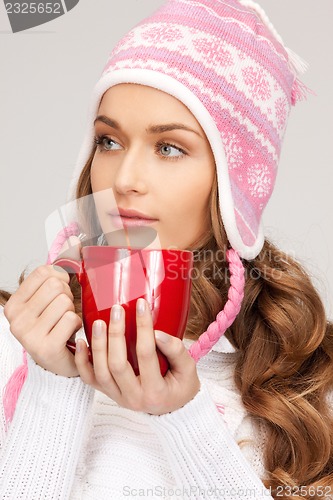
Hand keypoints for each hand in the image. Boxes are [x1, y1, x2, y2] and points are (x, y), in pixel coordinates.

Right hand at [4, 238, 82, 376]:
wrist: (59, 362)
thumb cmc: (55, 325)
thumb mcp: (51, 297)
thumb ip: (62, 267)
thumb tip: (75, 239)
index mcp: (14, 304)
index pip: (44, 272)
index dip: (60, 278)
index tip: (59, 292)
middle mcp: (16, 319)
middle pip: (55, 286)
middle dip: (67, 295)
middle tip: (64, 310)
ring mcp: (28, 335)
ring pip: (65, 302)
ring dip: (73, 311)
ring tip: (66, 323)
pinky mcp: (45, 347)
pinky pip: (71, 319)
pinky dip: (77, 325)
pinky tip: (70, 334)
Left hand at [75, 298, 199, 414]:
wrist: (172, 410)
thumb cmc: (181, 386)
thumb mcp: (188, 370)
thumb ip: (176, 350)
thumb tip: (157, 333)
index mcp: (156, 391)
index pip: (146, 354)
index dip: (143, 328)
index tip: (141, 305)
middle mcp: (134, 398)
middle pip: (117, 364)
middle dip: (115, 334)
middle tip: (117, 310)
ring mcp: (118, 397)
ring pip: (100, 372)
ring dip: (98, 345)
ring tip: (98, 322)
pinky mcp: (108, 394)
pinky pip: (90, 379)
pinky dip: (82, 361)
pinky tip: (81, 342)